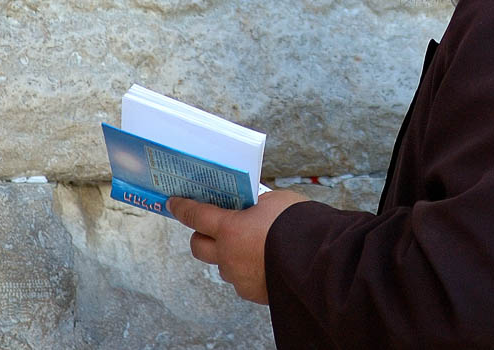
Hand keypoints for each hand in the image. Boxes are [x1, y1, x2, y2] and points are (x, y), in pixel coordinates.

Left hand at [168, 189, 309, 303]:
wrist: (320, 258)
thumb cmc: (298, 224)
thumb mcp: (274, 201)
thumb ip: (256, 205)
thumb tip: (252, 208)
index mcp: (229, 229)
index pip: (196, 215)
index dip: (183, 207)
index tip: (174, 203)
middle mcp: (228, 256)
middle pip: (199, 247)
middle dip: (201, 236)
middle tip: (213, 227)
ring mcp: (239, 277)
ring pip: (222, 265)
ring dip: (228, 254)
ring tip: (250, 244)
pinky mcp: (253, 292)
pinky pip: (242, 279)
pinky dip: (247, 269)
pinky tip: (265, 260)